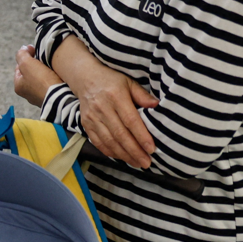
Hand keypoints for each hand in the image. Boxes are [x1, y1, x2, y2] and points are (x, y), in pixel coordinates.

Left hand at [13, 45, 62, 107]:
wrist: (62, 98)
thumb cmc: (42, 82)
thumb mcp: (27, 64)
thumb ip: (22, 55)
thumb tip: (24, 49)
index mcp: (18, 86)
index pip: (19, 67)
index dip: (26, 56)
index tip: (34, 50)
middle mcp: (28, 94)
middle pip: (31, 73)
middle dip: (36, 64)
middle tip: (44, 57)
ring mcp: (41, 97)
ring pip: (42, 79)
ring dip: (46, 71)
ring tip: (52, 64)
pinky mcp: (53, 98)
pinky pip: (52, 84)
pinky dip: (54, 78)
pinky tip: (59, 73)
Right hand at [67, 50, 157, 167]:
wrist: (85, 78)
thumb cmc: (111, 81)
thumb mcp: (129, 83)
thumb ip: (142, 95)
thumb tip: (157, 106)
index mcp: (115, 96)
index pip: (130, 120)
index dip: (141, 136)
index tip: (151, 149)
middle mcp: (102, 108)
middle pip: (120, 134)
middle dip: (134, 151)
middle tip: (146, 162)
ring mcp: (92, 117)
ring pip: (109, 140)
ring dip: (123, 155)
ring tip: (137, 163)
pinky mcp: (85, 123)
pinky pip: (97, 141)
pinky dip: (110, 152)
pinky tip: (121, 157)